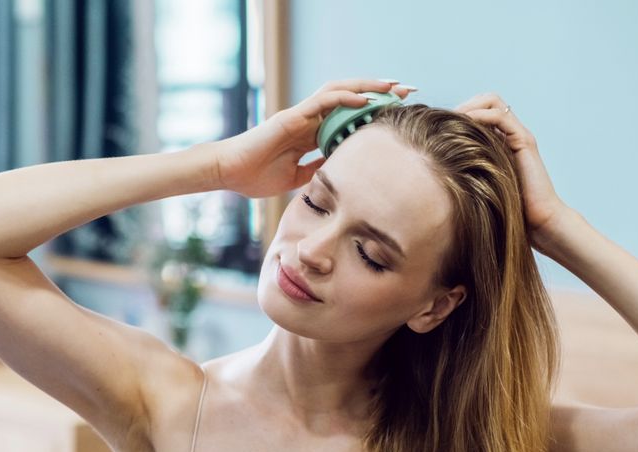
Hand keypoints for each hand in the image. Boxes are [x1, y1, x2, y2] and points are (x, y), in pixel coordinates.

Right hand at [211, 79, 413, 197]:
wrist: (229, 173)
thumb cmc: (255, 176)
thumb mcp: (296, 178)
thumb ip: (317, 169)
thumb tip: (340, 169)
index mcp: (310, 134)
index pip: (348, 117)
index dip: (373, 112)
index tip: (399, 113)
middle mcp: (308, 119)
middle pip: (350, 98)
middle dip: (379, 93)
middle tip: (408, 91)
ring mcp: (300, 115)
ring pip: (340, 92)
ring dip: (367, 88)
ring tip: (392, 87)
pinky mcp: (291, 116)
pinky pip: (322, 101)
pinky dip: (344, 98)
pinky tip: (364, 99)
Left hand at [453, 93, 572, 249]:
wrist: (538, 222)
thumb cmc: (507, 212)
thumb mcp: (477, 186)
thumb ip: (464, 172)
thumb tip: (433, 170)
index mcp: (501, 141)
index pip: (480, 110)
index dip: (460, 113)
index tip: (438, 126)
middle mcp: (511, 134)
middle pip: (487, 100)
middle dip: (463, 105)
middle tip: (443, 120)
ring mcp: (519, 136)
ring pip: (493, 101)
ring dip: (469, 106)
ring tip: (451, 121)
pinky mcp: (524, 142)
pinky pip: (501, 117)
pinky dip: (480, 116)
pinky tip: (464, 127)